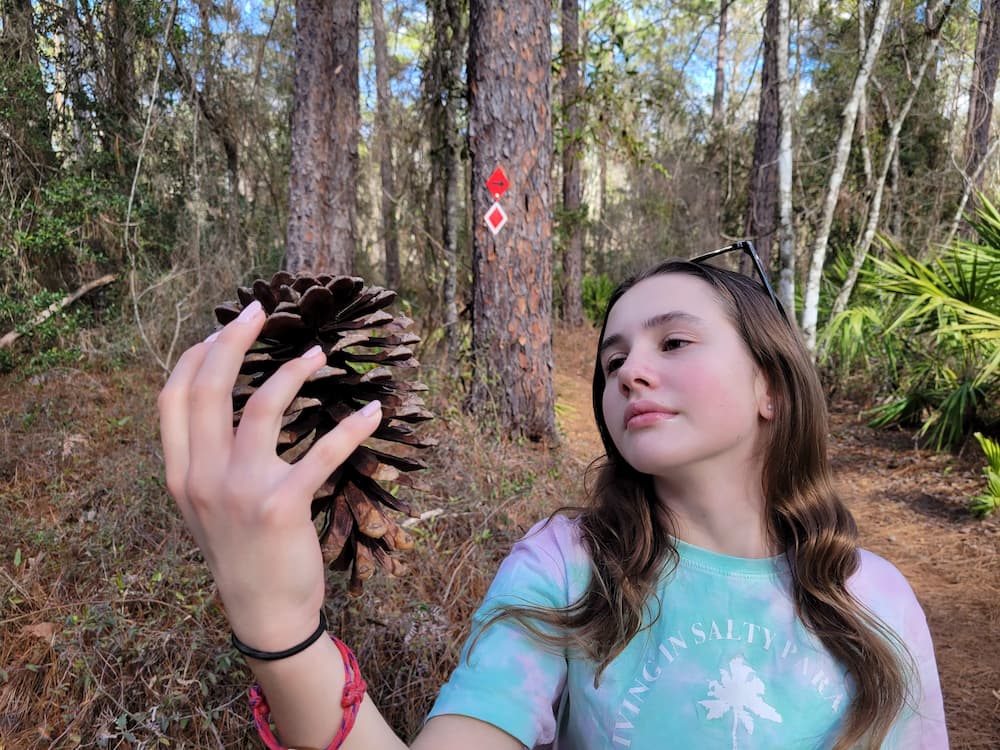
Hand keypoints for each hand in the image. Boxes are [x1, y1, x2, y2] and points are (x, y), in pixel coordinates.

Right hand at [158, 300, 381, 649]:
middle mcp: (201, 477)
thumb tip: (224, 407)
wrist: (264, 613)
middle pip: (207, 388)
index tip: (221, 328)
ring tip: (320, 354)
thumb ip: (204, 460)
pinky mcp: (281, 506)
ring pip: (260, 406)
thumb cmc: (241, 553)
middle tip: (262, 309)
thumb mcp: (204, 507)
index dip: (195, 355)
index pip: (172, 398)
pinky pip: (321, 452)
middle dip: (233, 340)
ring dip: (293, 372)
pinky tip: (372, 412)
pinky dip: (351, 428)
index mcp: (179, 474)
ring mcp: (239, 491)